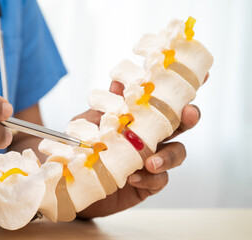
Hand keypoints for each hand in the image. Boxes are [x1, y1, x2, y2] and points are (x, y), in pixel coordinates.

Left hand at [75, 74, 208, 217]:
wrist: (76, 182)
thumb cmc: (84, 149)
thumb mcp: (89, 125)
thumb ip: (106, 108)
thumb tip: (117, 83)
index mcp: (139, 119)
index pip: (164, 102)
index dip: (183, 89)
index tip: (202, 75)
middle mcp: (151, 137)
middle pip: (179, 124)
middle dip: (189, 116)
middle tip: (188, 112)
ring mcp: (152, 159)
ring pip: (177, 153)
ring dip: (168, 155)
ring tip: (150, 161)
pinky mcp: (148, 183)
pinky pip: (160, 180)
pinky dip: (149, 178)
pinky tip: (133, 177)